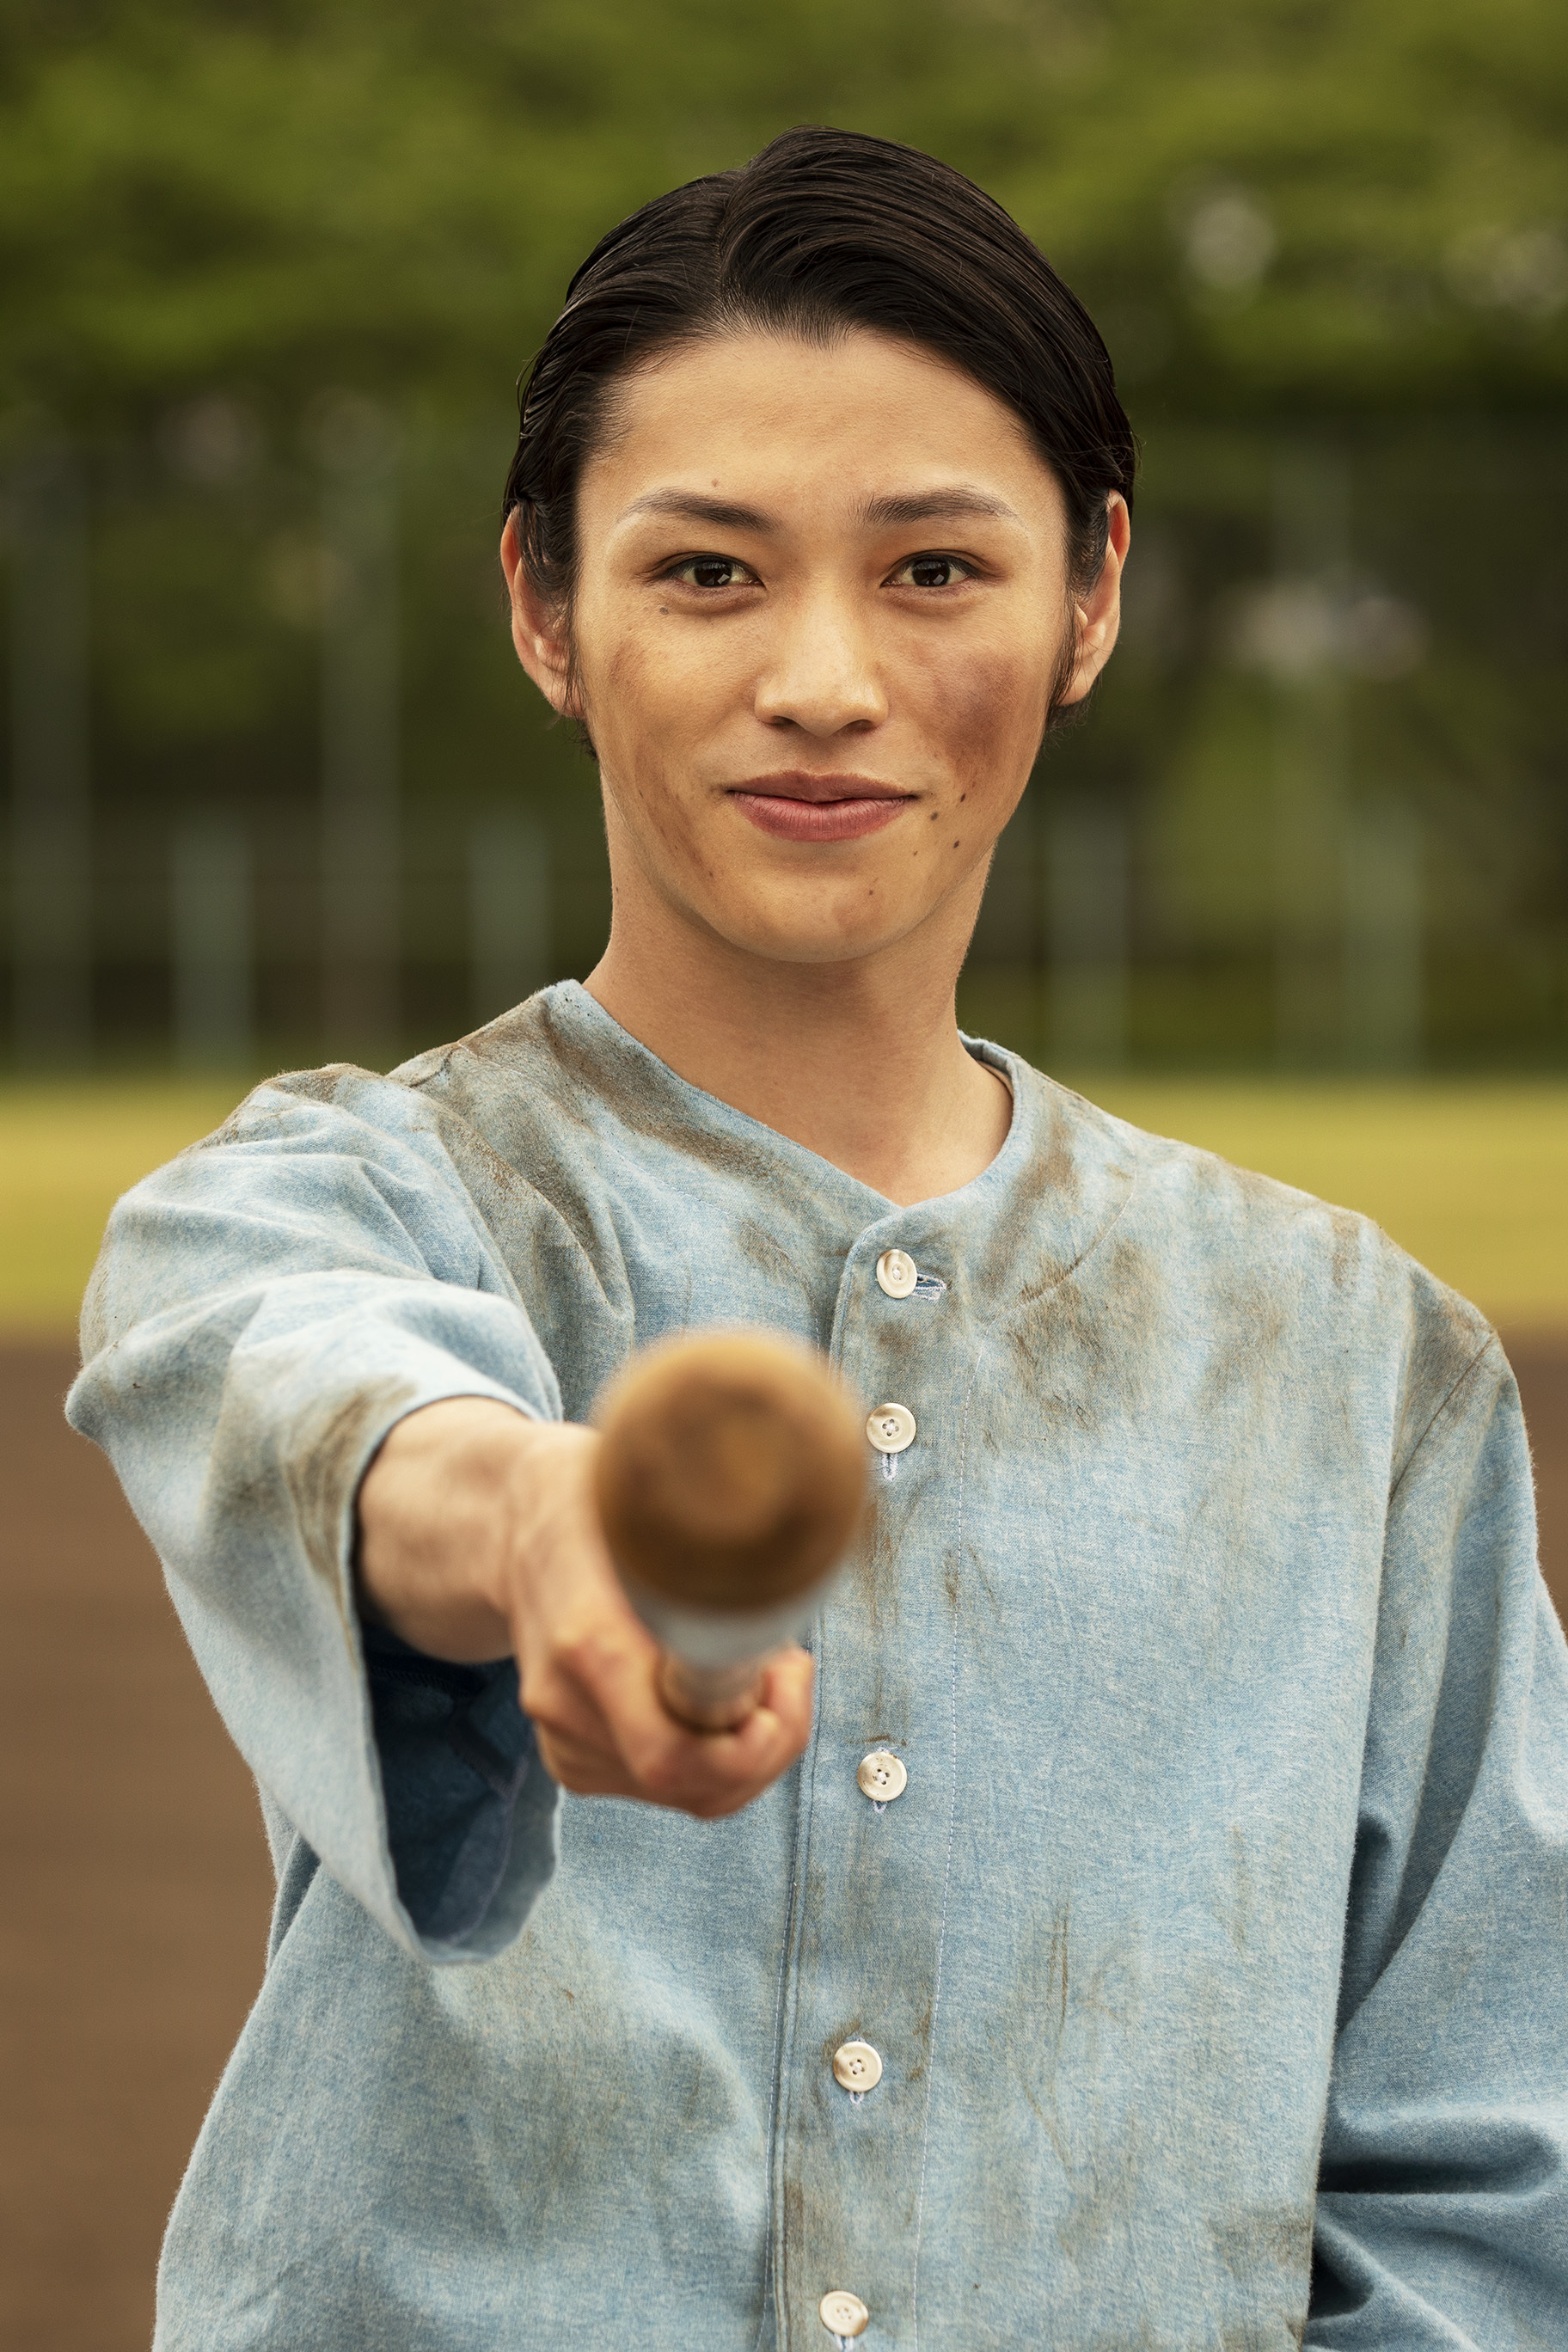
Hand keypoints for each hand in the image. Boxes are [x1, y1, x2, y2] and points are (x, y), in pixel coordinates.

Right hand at [355, 1398, 813, 1817]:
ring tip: (762, 1672)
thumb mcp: (653, 1499)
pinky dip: (716, 1759)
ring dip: (748, 1749)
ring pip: (687, 1796)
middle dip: (768, 1742)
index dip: (754, 1742)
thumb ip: (712, 1541)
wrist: (513, 1524)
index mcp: (589, 1642)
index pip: (672, 1753)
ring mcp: (563, 1736)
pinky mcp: (572, 1755)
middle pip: (689, 1785)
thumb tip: (789, 1564)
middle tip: (790, 1670)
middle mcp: (565, 1703)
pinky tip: (724, 1697)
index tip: (787, 1672)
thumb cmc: (594, 1504)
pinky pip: (668, 1790)